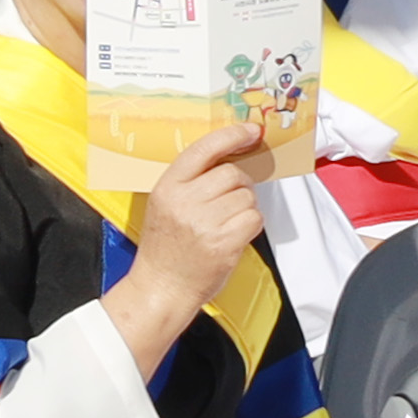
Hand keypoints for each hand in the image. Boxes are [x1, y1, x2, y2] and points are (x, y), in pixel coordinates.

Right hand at [125, 121, 269, 308]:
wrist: (162, 287)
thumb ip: (190, 182)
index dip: (231, 136)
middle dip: (239, 185)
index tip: (250, 131)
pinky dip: (250, 224)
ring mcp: (205, 223)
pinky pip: (254, 218)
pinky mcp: (224, 242)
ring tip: (226, 223)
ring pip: (247, 196)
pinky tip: (233, 234)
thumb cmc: (166, 248)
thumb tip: (231, 157)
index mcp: (167, 188)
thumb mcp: (165, 205)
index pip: (203, 149)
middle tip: (228, 201)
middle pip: (232, 173)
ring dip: (244, 207)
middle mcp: (184, 202)